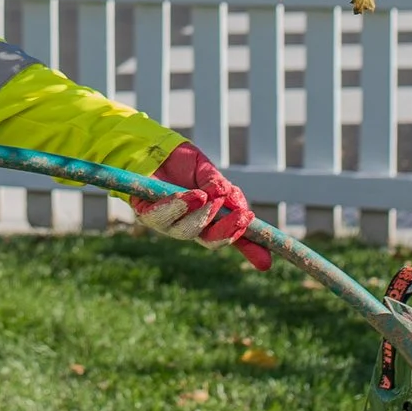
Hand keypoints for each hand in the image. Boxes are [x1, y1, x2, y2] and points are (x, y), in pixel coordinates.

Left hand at [132, 141, 270, 274]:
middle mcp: (188, 226)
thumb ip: (224, 190)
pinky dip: (177, 206)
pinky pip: (162, 217)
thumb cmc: (182, 164)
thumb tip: (240, 207)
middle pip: (210, 240)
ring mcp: (167, 223)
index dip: (249, 250)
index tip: (266, 263)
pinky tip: (189, 196)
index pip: (231, 237)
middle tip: (242, 215)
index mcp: (208, 220)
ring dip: (202, 214)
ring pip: (187, 230)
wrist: (152, 147)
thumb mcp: (210, 173)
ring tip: (206, 195)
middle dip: (228, 230)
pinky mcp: (145, 213)